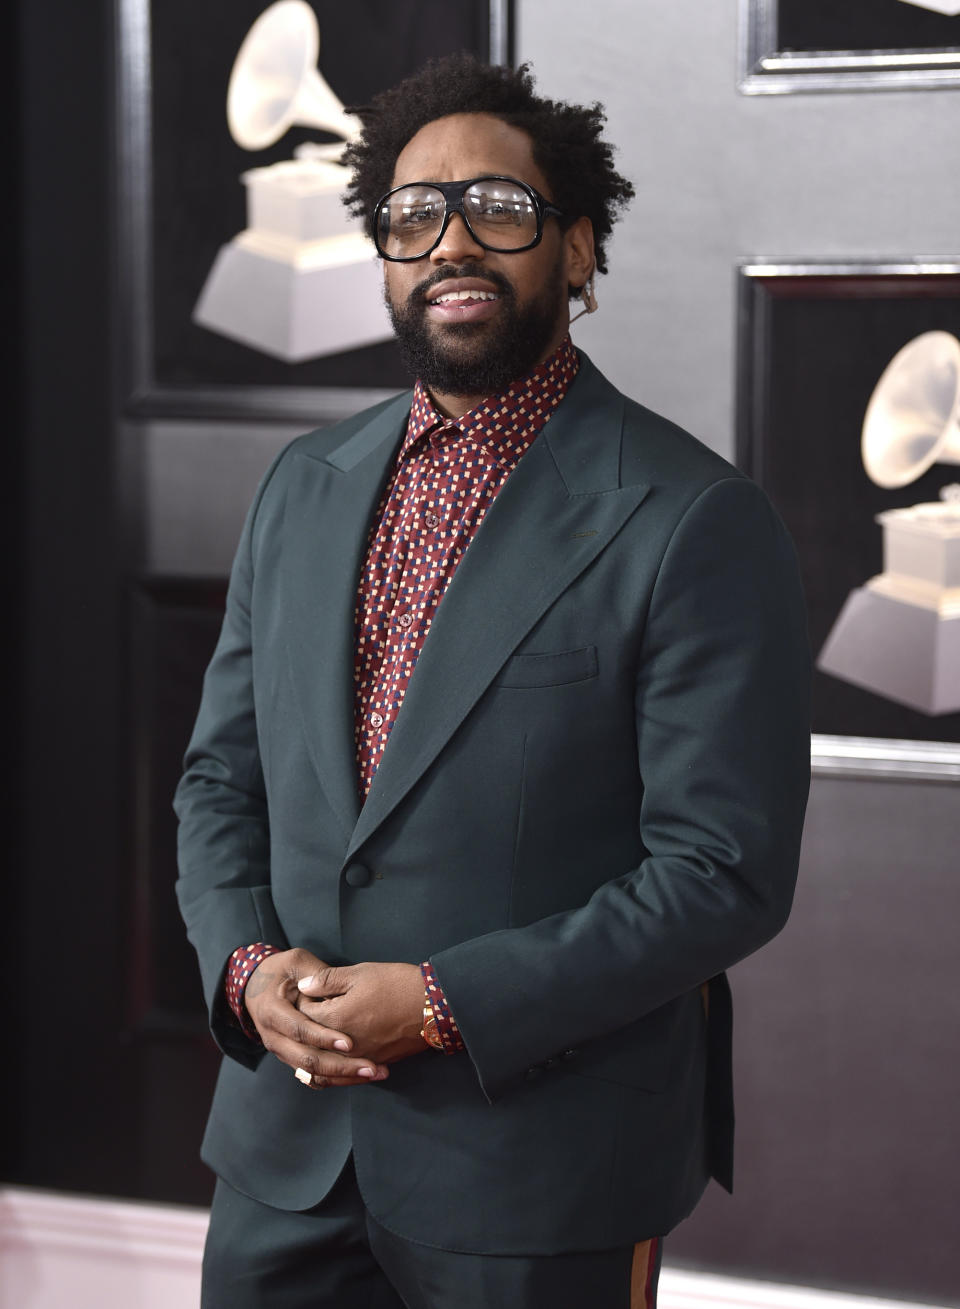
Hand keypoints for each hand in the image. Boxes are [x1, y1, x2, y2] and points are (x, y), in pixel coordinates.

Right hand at [244, 947, 389, 1087]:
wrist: (256, 986)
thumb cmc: (281, 971)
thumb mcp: (297, 963)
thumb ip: (317, 975)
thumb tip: (337, 989)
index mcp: (273, 1012)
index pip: (299, 1030)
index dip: (323, 1038)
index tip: (350, 1042)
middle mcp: (274, 1037)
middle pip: (306, 1060)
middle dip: (340, 1066)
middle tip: (371, 1067)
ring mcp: (282, 1051)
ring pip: (311, 1073)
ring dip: (343, 1076)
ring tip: (373, 1072)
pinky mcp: (292, 1058)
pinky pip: (313, 1076)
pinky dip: (336, 1079)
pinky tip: (359, 1076)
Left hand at [296, 961, 426, 1065]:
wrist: (433, 1006)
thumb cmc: (396, 985)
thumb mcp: (359, 973)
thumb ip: (327, 980)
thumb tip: (303, 986)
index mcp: (335, 1019)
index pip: (303, 1014)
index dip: (304, 1001)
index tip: (309, 992)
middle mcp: (342, 1045)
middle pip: (311, 1041)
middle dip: (307, 1027)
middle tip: (312, 1012)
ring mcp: (358, 1058)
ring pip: (326, 1063)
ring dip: (318, 1052)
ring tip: (316, 1039)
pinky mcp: (373, 1063)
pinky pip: (346, 1073)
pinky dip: (335, 1069)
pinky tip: (335, 1060)